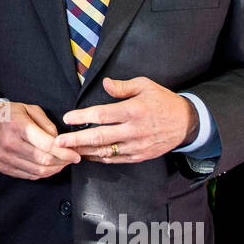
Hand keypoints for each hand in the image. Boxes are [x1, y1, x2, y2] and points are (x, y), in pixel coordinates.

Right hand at [0, 100, 81, 179]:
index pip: (46, 144)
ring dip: (55, 169)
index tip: (75, 153)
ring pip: (38, 171)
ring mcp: (6, 158)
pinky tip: (50, 166)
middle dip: (63, 161)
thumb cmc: (9, 115)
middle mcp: (10, 144)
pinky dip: (43, 173)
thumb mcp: (29, 109)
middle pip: (44, 160)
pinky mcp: (4, 168)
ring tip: (63, 163)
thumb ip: (47, 124)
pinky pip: (30, 175)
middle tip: (73, 158)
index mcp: (17, 126)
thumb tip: (59, 140)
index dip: (64, 151)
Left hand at [54, 76, 197, 162]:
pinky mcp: (140, 156)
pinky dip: (100, 158)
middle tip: (58, 143)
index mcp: (133, 110)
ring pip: (105, 151)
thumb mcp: (145, 85)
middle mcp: (134, 130)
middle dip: (76, 141)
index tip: (68, 118)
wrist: (186, 122)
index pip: (102, 115)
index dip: (82, 117)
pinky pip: (116, 159)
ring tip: (68, 151)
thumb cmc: (162, 101)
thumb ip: (123, 86)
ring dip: (85, 152)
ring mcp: (137, 145)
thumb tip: (104, 84)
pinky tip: (88, 155)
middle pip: (99, 137)